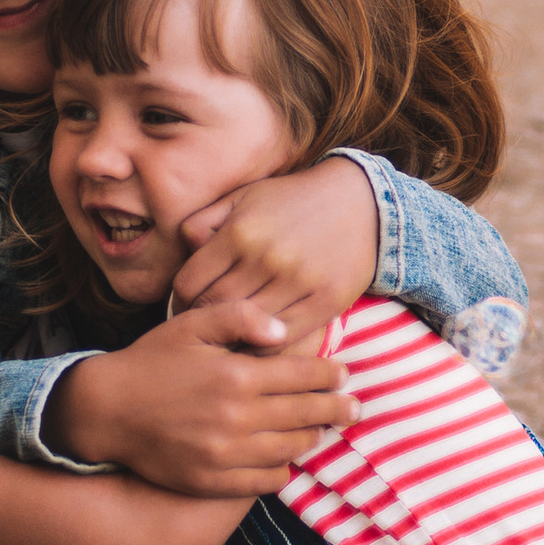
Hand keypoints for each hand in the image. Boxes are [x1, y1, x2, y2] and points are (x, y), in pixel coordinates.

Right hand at [51, 305, 353, 496]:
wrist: (104, 410)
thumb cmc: (151, 361)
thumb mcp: (191, 323)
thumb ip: (241, 318)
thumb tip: (284, 332)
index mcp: (237, 375)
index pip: (304, 376)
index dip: (331, 374)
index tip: (343, 374)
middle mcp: (237, 418)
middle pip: (308, 415)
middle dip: (338, 409)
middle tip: (353, 407)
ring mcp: (225, 454)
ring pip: (292, 449)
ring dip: (311, 437)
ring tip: (318, 429)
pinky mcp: (212, 481)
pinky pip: (265, 481)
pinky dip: (281, 469)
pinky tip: (284, 457)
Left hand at [171, 153, 377, 343]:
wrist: (362, 204)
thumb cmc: (293, 201)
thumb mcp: (243, 197)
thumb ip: (204, 222)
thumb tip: (185, 255)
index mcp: (239, 232)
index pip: (190, 283)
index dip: (181, 300)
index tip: (187, 305)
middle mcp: (265, 258)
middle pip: (214, 308)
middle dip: (202, 321)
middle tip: (202, 327)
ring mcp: (298, 283)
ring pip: (245, 328)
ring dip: (231, 338)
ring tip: (226, 337)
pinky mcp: (325, 303)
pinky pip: (282, 340)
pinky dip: (263, 348)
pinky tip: (258, 342)